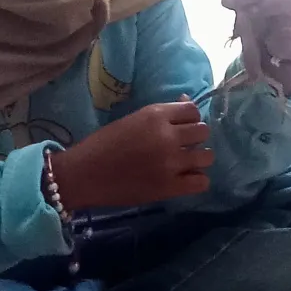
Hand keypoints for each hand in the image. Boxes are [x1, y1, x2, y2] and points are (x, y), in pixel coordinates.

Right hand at [49, 98, 211, 211]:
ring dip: (198, 159)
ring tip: (185, 164)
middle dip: (195, 138)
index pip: (192, 110)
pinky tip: (185, 180)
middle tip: (183, 147)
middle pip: (203, 131)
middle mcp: (167, 136)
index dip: (189, 119)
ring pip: (207, 156)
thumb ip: (160, 115)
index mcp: (155, 115)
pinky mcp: (169, 187)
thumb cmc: (103, 145)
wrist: (83, 175)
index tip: (181, 127)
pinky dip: (196, 181)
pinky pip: (201, 182)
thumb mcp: (132, 120)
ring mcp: (170, 163)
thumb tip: (185, 103)